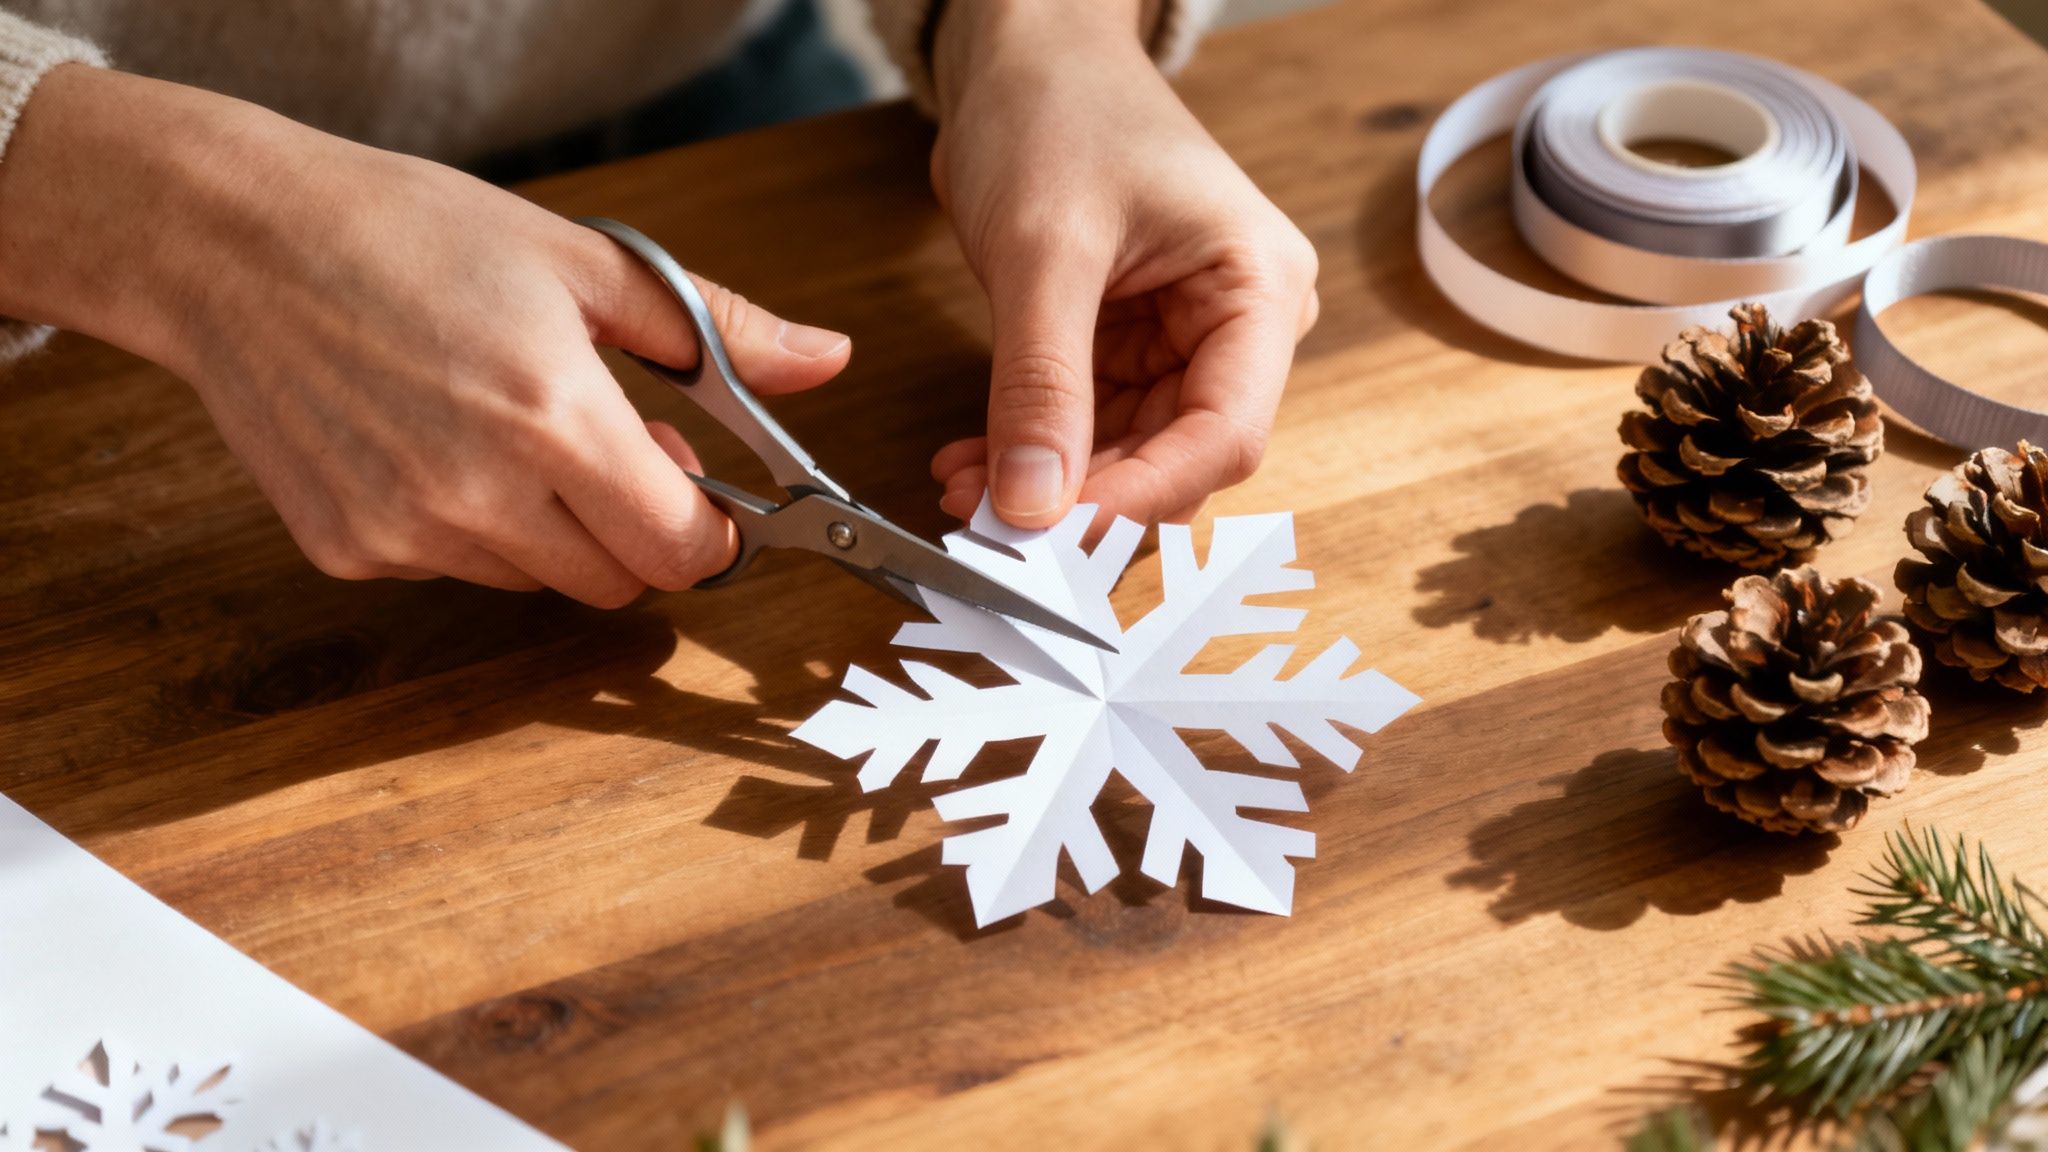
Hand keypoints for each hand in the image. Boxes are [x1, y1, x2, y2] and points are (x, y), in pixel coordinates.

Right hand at [0, 66, 850, 605]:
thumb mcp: (583, 262)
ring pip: (540, 583)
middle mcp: (480, 492)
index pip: (680, 551)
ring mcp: (408, 532)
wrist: (233, 243)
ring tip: (505, 428)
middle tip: (602, 444)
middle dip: (636, 531)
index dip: (706, 528)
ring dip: (554, 531)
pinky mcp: (350, 551)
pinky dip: (471, 530)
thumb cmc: (411, 234)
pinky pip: (457, 573)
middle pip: (618, 583)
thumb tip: (828, 363)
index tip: (696, 488)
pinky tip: (432, 445)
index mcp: (554, 416)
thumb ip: (718, 330)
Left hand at [928, 0, 1318, 529]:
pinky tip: (971, 462)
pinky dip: (1033, 451)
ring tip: (963, 489)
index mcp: (1260, 290)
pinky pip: (1091, 428)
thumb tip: (1032, 505)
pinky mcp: (1131, 348)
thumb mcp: (1044, 250)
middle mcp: (1239, 326)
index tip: (1053, 535)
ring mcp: (1185, 341)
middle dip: (1084, 500)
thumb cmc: (1057, 110)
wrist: (1026, 52)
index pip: (1224, 434)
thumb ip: (1041, 383)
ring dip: (1048, 485)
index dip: (1141, 497)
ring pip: (1129, 457)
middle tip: (989, 526)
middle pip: (1179, 459)